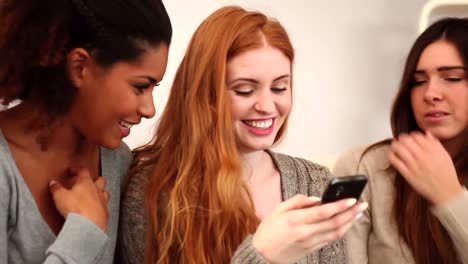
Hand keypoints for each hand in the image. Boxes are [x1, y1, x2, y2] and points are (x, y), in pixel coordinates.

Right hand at [49, 167, 109, 231]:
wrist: (89, 225)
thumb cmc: (76, 209)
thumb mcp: (60, 196)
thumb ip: (56, 188)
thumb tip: (53, 183)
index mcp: (86, 183)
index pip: (83, 171)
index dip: (77, 170)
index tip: (72, 171)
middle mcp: (97, 190)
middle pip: (100, 180)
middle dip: (95, 179)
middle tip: (88, 182)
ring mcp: (103, 201)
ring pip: (105, 193)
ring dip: (100, 192)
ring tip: (94, 195)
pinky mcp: (105, 213)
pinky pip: (105, 207)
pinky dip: (100, 207)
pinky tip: (96, 210)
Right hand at [252, 194, 366, 263]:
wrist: (263, 255)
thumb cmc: (269, 230)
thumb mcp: (278, 210)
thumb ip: (297, 201)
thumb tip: (317, 199)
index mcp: (295, 220)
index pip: (323, 212)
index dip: (339, 206)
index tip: (352, 199)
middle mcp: (305, 232)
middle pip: (334, 223)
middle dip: (350, 213)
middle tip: (363, 204)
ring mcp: (310, 242)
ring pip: (336, 233)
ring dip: (350, 222)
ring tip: (359, 213)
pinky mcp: (313, 249)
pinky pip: (331, 239)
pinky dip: (342, 230)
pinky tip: (347, 223)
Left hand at [388, 131, 462, 204]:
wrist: (446, 191)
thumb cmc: (445, 174)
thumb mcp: (444, 155)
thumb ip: (435, 144)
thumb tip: (427, 133)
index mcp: (432, 150)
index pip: (417, 136)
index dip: (411, 135)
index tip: (410, 137)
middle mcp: (422, 156)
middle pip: (406, 141)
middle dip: (401, 138)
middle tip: (400, 140)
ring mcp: (414, 165)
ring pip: (399, 149)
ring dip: (395, 145)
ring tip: (394, 145)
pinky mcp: (408, 174)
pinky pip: (395, 162)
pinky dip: (392, 156)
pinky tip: (392, 155)